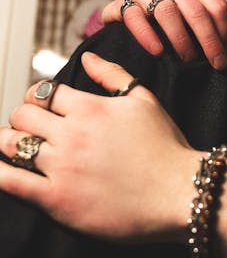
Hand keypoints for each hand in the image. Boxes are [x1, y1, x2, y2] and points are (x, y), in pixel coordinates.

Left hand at [0, 53, 202, 241]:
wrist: (177, 192)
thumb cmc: (165, 147)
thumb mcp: (144, 100)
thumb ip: (112, 74)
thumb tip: (86, 56)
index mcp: (90, 108)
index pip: (44, 92)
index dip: (39, 97)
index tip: (43, 106)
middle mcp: (71, 134)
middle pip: (22, 115)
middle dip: (22, 117)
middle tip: (31, 127)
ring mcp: (62, 168)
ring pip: (12, 145)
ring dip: (9, 142)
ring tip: (17, 147)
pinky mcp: (57, 201)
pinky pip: (11, 183)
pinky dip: (0, 173)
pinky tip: (2, 171)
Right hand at [102, 0, 226, 70]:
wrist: (121, 24)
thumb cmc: (162, 29)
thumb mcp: (189, 29)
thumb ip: (208, 37)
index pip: (216, 4)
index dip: (224, 31)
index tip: (225, 57)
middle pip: (195, 9)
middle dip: (209, 39)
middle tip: (215, 63)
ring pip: (167, 9)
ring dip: (180, 37)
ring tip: (187, 58)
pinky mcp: (122, 2)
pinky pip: (134, 15)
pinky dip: (147, 35)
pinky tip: (157, 52)